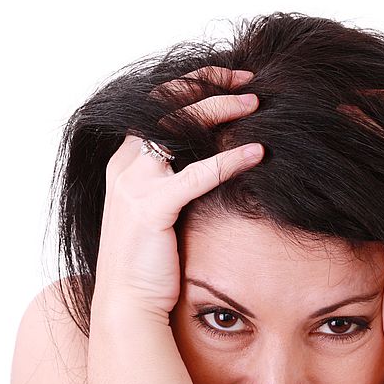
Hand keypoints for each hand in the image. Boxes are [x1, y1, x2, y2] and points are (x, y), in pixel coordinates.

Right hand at [92, 66, 263, 325]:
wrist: (127, 304)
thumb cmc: (149, 261)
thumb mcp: (158, 209)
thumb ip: (175, 178)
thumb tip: (214, 156)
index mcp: (126, 162)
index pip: (157, 103)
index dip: (195, 84)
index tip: (232, 80)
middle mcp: (125, 166)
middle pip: (166, 104)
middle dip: (209, 86)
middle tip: (250, 83)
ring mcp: (134, 186)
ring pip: (177, 128)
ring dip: (220, 111)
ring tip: (256, 105)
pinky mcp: (151, 209)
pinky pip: (195, 175)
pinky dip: (228, 161)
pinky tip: (257, 154)